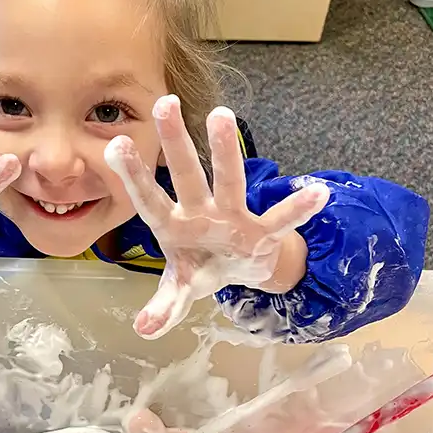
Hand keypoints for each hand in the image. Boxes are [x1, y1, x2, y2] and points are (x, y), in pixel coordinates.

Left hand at [105, 96, 329, 339]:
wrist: (237, 269)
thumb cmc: (199, 267)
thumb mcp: (180, 289)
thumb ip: (163, 306)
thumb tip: (143, 330)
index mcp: (172, 225)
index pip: (148, 198)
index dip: (133, 174)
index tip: (114, 144)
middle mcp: (199, 211)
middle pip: (185, 174)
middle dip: (175, 143)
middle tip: (164, 102)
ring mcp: (231, 216)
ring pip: (228, 180)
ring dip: (225, 151)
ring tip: (220, 114)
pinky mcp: (261, 231)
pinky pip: (280, 219)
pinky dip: (298, 209)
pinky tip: (318, 194)